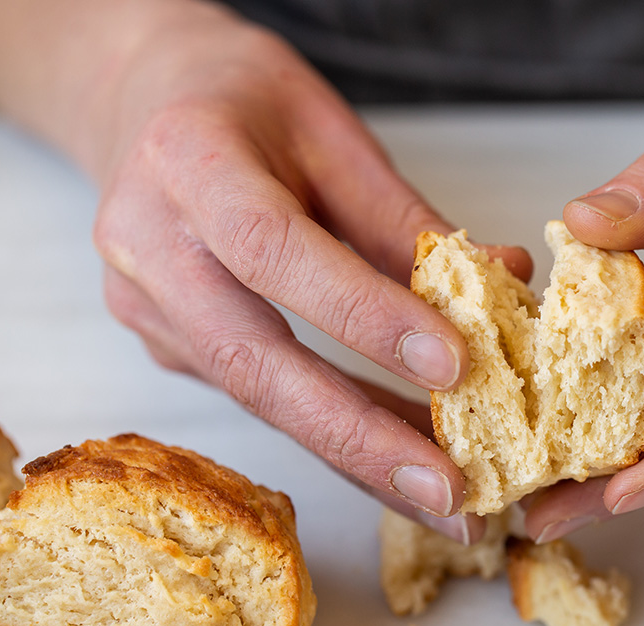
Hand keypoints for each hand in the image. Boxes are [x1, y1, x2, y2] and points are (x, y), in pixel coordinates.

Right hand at [87, 5, 528, 541]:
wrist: (140, 104)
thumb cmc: (243, 105)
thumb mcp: (330, 133)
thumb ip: (404, 217)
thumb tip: (503, 283)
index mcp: (187, 162)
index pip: (274, 250)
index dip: (362, 315)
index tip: (454, 366)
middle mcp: (147, 245)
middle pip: (254, 362)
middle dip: (359, 437)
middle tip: (452, 492)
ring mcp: (147, 308)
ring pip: (260, 399)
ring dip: (360, 456)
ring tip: (447, 502)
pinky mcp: (167, 347)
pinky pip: (261, 399)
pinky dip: (338, 432)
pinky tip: (403, 462)